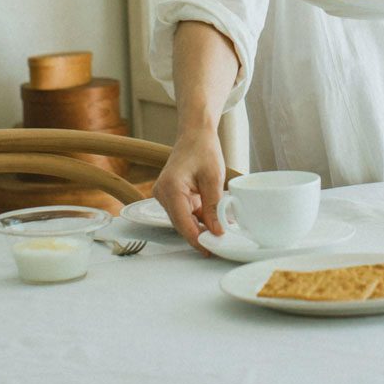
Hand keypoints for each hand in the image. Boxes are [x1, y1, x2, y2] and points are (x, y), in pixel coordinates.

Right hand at [152, 128, 226, 254]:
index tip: (210, 250)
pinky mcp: (171, 195)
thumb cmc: (204, 149)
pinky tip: (212, 220)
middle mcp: (163, 193)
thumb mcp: (213, 178)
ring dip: (200, 225)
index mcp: (171, 187)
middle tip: (219, 244)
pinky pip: (184, 211)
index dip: (196, 238)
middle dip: (200, 234)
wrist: (196, 133)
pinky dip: (198, 216)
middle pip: (181, 223)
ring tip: (219, 231)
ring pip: (183, 219)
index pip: (182, 222)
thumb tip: (217, 230)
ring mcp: (165, 194)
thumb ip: (214, 206)